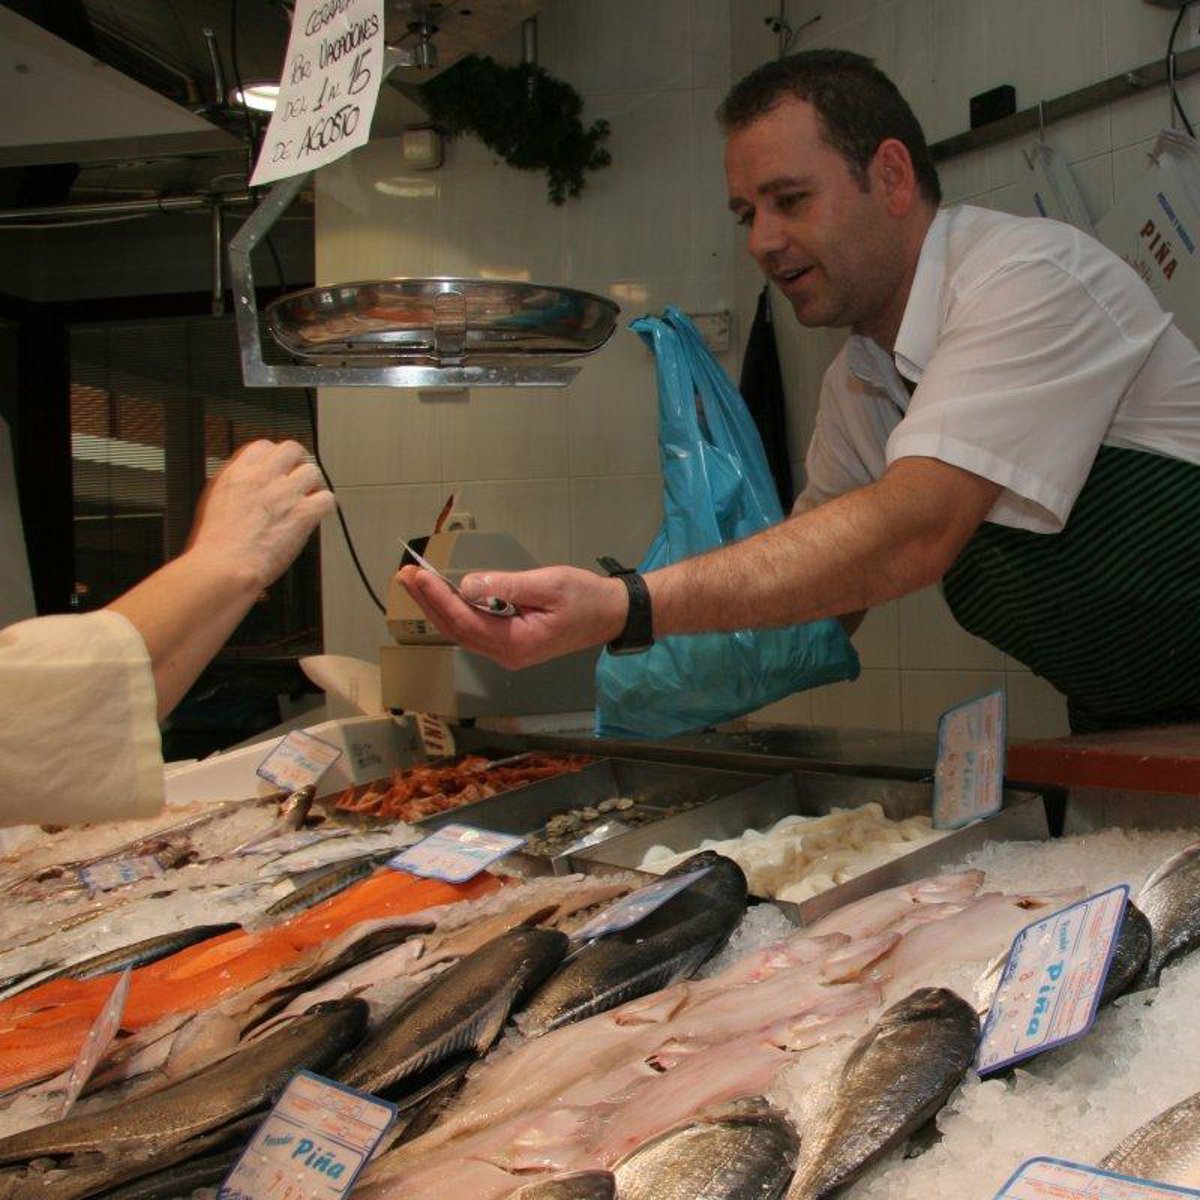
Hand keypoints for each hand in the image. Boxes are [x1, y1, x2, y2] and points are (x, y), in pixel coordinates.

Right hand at [187, 440, 335, 587]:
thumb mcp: (213, 502)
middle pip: (292, 449)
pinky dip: (325, 506)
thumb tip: (246, 486)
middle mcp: (264, 477)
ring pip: (313, 472)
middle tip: (297, 479)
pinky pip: (327, 499)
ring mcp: (285, 494)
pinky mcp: (303, 514)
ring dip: (313, 485)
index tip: (277, 469)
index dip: (274, 458)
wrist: (225, 565)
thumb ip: (235, 487)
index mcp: (239, 473)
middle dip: (297, 463)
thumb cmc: (215, 545)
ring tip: (308, 499)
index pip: (264, 446)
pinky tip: (317, 515)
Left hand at [397, 564, 628, 668]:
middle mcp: (506, 654)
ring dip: (437, 605)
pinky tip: (442, 594)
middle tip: (404, 575)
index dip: (438, 599)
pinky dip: (454, 610)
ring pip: (461, 630)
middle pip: (456, 629)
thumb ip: (507, 586)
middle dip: (428, 602)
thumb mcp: (549, 584)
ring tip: (414, 581)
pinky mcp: (509, 642)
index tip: (418, 576)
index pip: (465, 622)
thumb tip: (467, 586)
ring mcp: (506, 651)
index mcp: (516, 644)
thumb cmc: (586, 597)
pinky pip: (474, 628)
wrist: (611, 613)